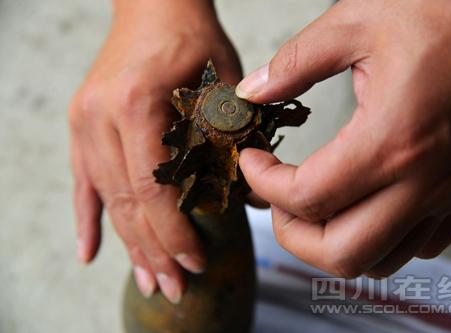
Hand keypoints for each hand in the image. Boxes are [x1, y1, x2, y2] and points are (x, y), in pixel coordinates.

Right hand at [69, 0, 241, 301]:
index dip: (173, 232)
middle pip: (127, 202)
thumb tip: (250, 195)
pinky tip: (91, 252)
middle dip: (154, 251)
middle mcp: (100, 117)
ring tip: (149, 281)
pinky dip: (90, 220)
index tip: (195, 262)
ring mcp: (84, 123)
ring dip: (129, 245)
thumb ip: (233, 137)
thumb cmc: (192, 37)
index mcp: (136, 104)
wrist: (153, 6)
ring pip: (107, 199)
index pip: (152, 187)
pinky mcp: (82, 126)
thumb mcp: (224, 81)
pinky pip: (83, 183)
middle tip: (176, 288)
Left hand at [237, 0, 450, 277]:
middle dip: (292, 234)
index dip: (264, 183)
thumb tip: (253, 92)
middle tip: (277, 197)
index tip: (253, 159)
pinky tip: (364, 202)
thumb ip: (292, 64)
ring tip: (314, 204)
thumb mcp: (354, 24)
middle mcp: (423, 181)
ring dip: (333, 243)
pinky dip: (380, 238)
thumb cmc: (445, 10)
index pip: (308, 198)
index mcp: (391, 140)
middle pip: (341, 254)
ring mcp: (448, 193)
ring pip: (381, 261)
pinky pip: (419, 244)